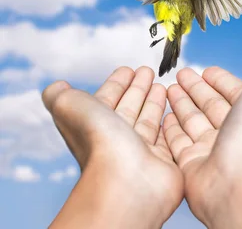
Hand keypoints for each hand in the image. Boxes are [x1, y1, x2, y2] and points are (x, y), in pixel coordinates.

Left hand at [43, 67, 183, 228]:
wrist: (128, 183)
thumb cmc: (100, 143)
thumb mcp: (69, 108)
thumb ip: (59, 95)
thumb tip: (57, 86)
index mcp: (95, 126)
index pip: (107, 100)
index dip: (116, 84)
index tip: (128, 69)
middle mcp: (116, 140)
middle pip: (129, 108)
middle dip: (138, 89)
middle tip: (148, 71)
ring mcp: (140, 151)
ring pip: (148, 121)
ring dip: (154, 102)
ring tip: (162, 85)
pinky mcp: (163, 161)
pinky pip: (167, 137)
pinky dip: (170, 123)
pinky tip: (174, 112)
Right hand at [163, 66, 241, 227]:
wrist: (238, 182)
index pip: (235, 93)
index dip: (222, 80)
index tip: (206, 70)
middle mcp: (236, 134)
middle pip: (212, 105)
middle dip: (196, 88)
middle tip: (180, 74)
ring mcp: (213, 151)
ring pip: (194, 122)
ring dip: (181, 104)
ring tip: (169, 88)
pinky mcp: (191, 166)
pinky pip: (178, 143)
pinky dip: (171, 129)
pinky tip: (165, 116)